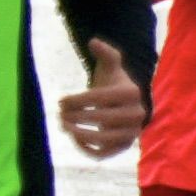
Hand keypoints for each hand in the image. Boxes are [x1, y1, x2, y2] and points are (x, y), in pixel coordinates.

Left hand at [55, 38, 144, 157]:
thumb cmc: (113, 83)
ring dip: (80, 134)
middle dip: (76, 116)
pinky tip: (74, 139)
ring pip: (104, 139)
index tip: (60, 101)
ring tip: (63, 126)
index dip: (76, 100)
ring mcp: (132, 132)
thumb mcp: (110, 66)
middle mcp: (136, 114)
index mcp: (131, 92)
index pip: (99, 98)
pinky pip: (105, 153)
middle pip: (102, 118)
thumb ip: (105, 53)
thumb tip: (93, 41)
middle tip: (59, 114)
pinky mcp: (124, 147)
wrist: (126, 104)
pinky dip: (87, 149)